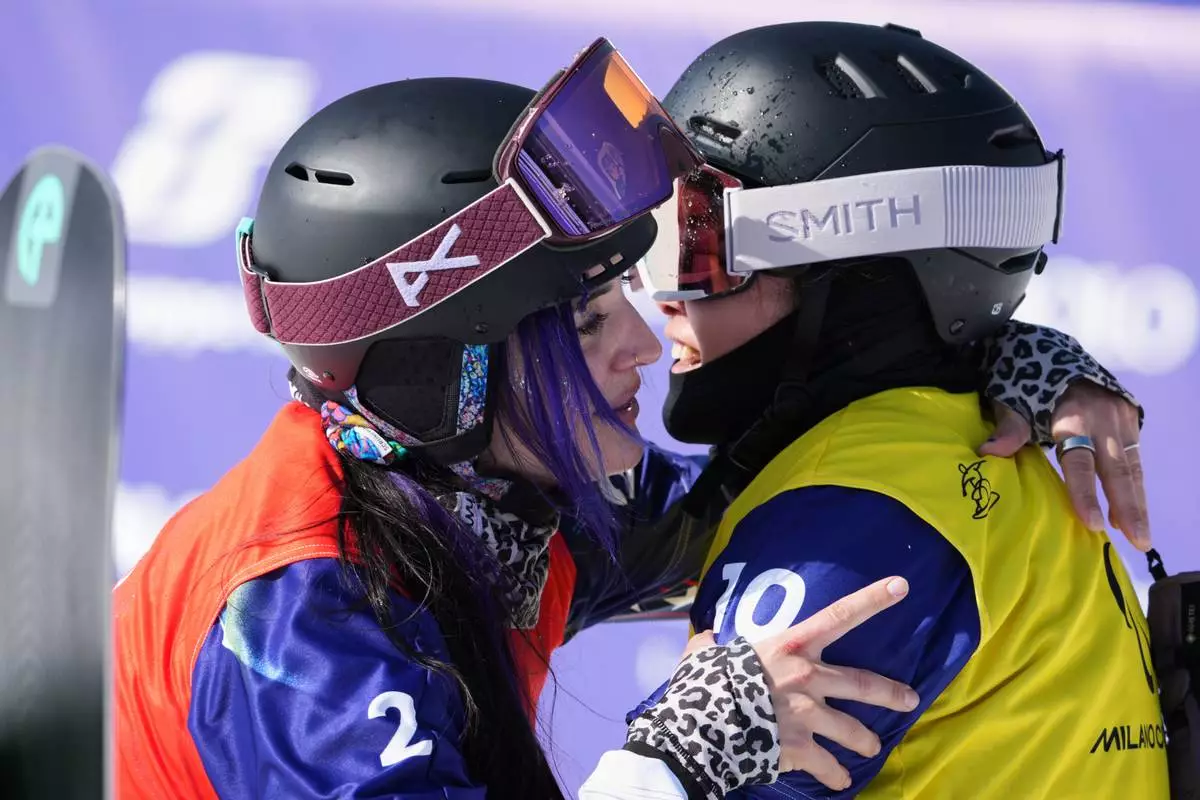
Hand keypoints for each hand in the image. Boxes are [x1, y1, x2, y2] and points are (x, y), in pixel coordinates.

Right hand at [683, 576, 916, 791]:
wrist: (701, 728)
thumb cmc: (702, 685)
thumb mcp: (703, 655)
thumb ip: (709, 646)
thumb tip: (705, 640)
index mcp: (789, 647)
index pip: (838, 616)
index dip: (872, 600)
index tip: (901, 586)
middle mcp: (807, 677)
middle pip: (861, 683)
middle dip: (890, 694)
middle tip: (910, 700)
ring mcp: (807, 714)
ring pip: (852, 730)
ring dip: (865, 741)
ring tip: (872, 749)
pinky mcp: (801, 748)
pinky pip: (827, 765)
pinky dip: (835, 775)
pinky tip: (839, 781)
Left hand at [979, 381, 1148, 550]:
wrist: (1054, 350)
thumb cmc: (1026, 382)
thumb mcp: (1012, 400)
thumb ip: (1008, 428)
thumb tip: (989, 452)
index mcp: (1070, 415)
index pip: (1079, 461)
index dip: (1085, 492)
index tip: (1092, 523)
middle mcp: (1101, 418)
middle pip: (1116, 469)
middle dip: (1128, 506)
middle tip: (1137, 541)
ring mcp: (1119, 416)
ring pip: (1131, 466)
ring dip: (1136, 501)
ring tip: (1139, 536)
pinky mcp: (1130, 416)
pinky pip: (1134, 457)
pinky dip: (1134, 485)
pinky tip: (1129, 513)